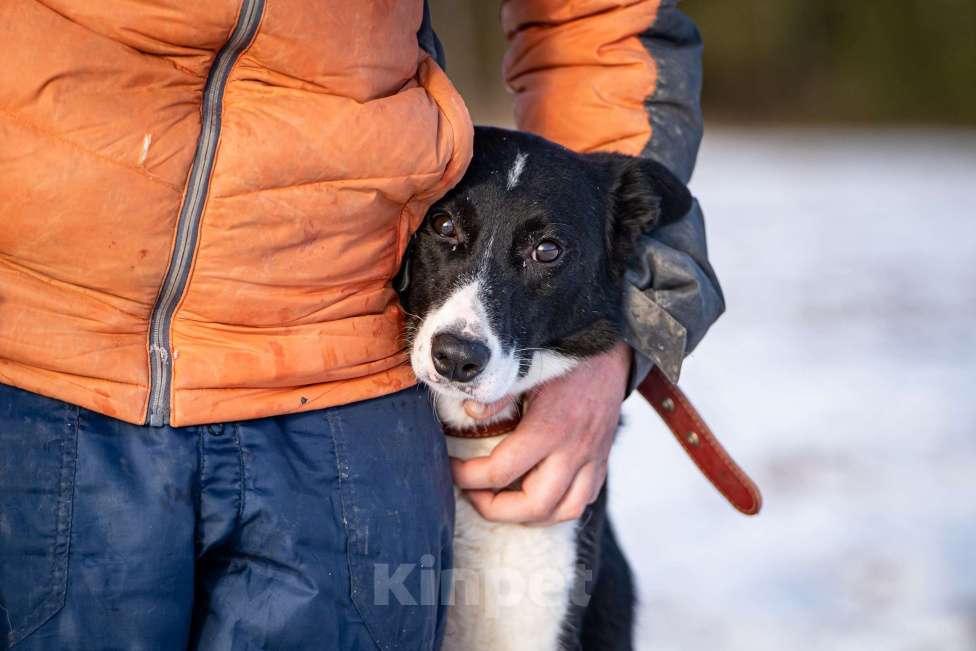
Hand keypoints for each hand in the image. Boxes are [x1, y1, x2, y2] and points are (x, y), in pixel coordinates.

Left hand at [451, 342, 631, 523]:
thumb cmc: (567, 358)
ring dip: (529, 515)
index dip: (467, 476)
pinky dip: (559, 506)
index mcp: (549, 428)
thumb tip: (469, 410)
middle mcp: (574, 450)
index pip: (500, 471)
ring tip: (503, 502)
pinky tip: (539, 494)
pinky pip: (584, 499)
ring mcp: (592, 459)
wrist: (612, 352)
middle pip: (533, 505)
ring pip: (564, 510)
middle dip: (494, 509)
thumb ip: (499, 392)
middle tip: (472, 494)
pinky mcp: (602, 460)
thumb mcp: (528, 367)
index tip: (451, 468)